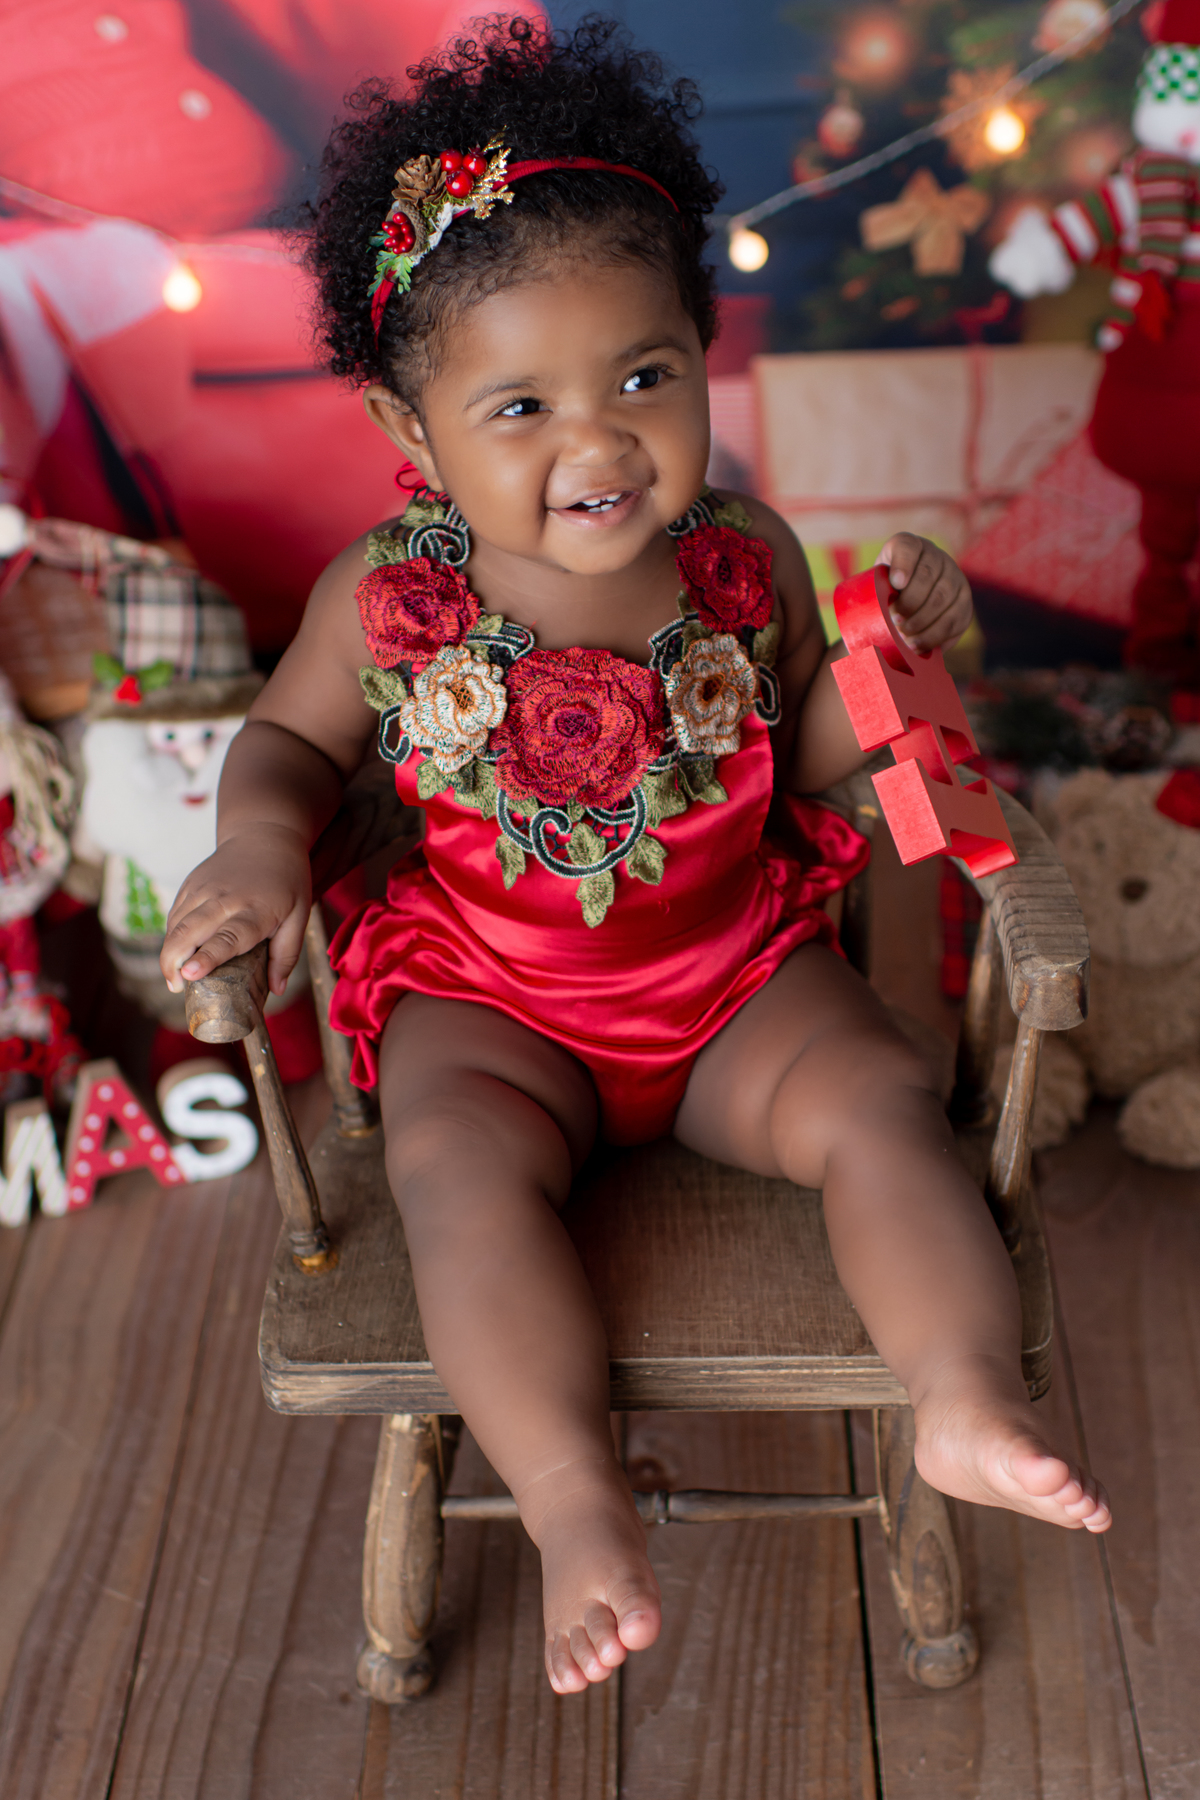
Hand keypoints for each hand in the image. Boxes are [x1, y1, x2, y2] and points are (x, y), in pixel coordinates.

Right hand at [160, 824, 311, 997]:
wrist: (265, 834)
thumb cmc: (287, 880)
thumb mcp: (299, 915)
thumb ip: (287, 954)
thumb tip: (277, 990)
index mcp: (255, 910)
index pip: (228, 937)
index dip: (207, 957)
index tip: (189, 975)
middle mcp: (225, 899)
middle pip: (190, 931)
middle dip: (175, 961)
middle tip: (175, 987)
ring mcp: (204, 889)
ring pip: (176, 924)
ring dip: (169, 952)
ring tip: (173, 980)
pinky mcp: (191, 884)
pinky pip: (175, 914)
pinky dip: (172, 936)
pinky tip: (176, 955)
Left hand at [877, 534, 972, 654]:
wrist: (907, 609)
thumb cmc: (884, 599)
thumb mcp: (874, 588)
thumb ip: (870, 594)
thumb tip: (867, 621)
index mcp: (909, 546)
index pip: (906, 547)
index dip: (903, 564)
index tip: (896, 584)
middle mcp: (935, 556)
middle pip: (928, 575)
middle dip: (911, 602)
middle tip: (895, 621)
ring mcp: (954, 577)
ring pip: (943, 598)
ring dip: (922, 621)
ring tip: (905, 637)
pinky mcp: (964, 601)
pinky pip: (954, 618)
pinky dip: (935, 635)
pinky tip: (919, 644)